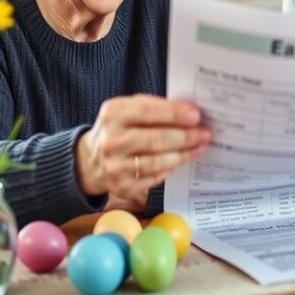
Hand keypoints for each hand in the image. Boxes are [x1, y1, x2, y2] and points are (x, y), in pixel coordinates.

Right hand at [75, 94, 211, 206]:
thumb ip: (154, 107)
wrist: (90, 161)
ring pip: (158, 161)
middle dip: (185, 136)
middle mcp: (111, 141)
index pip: (148, 111)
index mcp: (113, 114)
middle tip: (205, 134)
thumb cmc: (118, 129)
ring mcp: (115, 167)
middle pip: (156, 139)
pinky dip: (170, 168)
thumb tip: (189, 113)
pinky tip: (180, 160)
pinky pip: (155, 177)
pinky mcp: (122, 187)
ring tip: (199, 147)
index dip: (174, 114)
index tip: (196, 116)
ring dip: (183, 154)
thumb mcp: (127, 110)